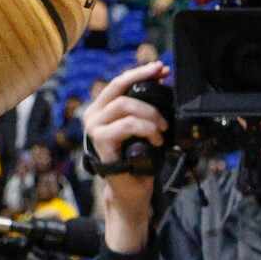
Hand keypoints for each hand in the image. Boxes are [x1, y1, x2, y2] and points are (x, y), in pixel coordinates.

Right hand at [79, 60, 168, 253]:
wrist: (131, 190)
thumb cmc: (137, 161)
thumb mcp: (144, 129)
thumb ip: (145, 109)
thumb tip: (162, 84)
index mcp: (103, 109)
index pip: (119, 82)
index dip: (140, 73)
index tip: (161, 69)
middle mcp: (94, 115)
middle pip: (119, 87)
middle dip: (144, 81)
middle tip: (166, 90)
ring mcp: (94, 127)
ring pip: (126, 105)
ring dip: (151, 115)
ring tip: (162, 130)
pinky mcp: (99, 140)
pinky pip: (127, 125)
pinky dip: (146, 129)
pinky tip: (156, 139)